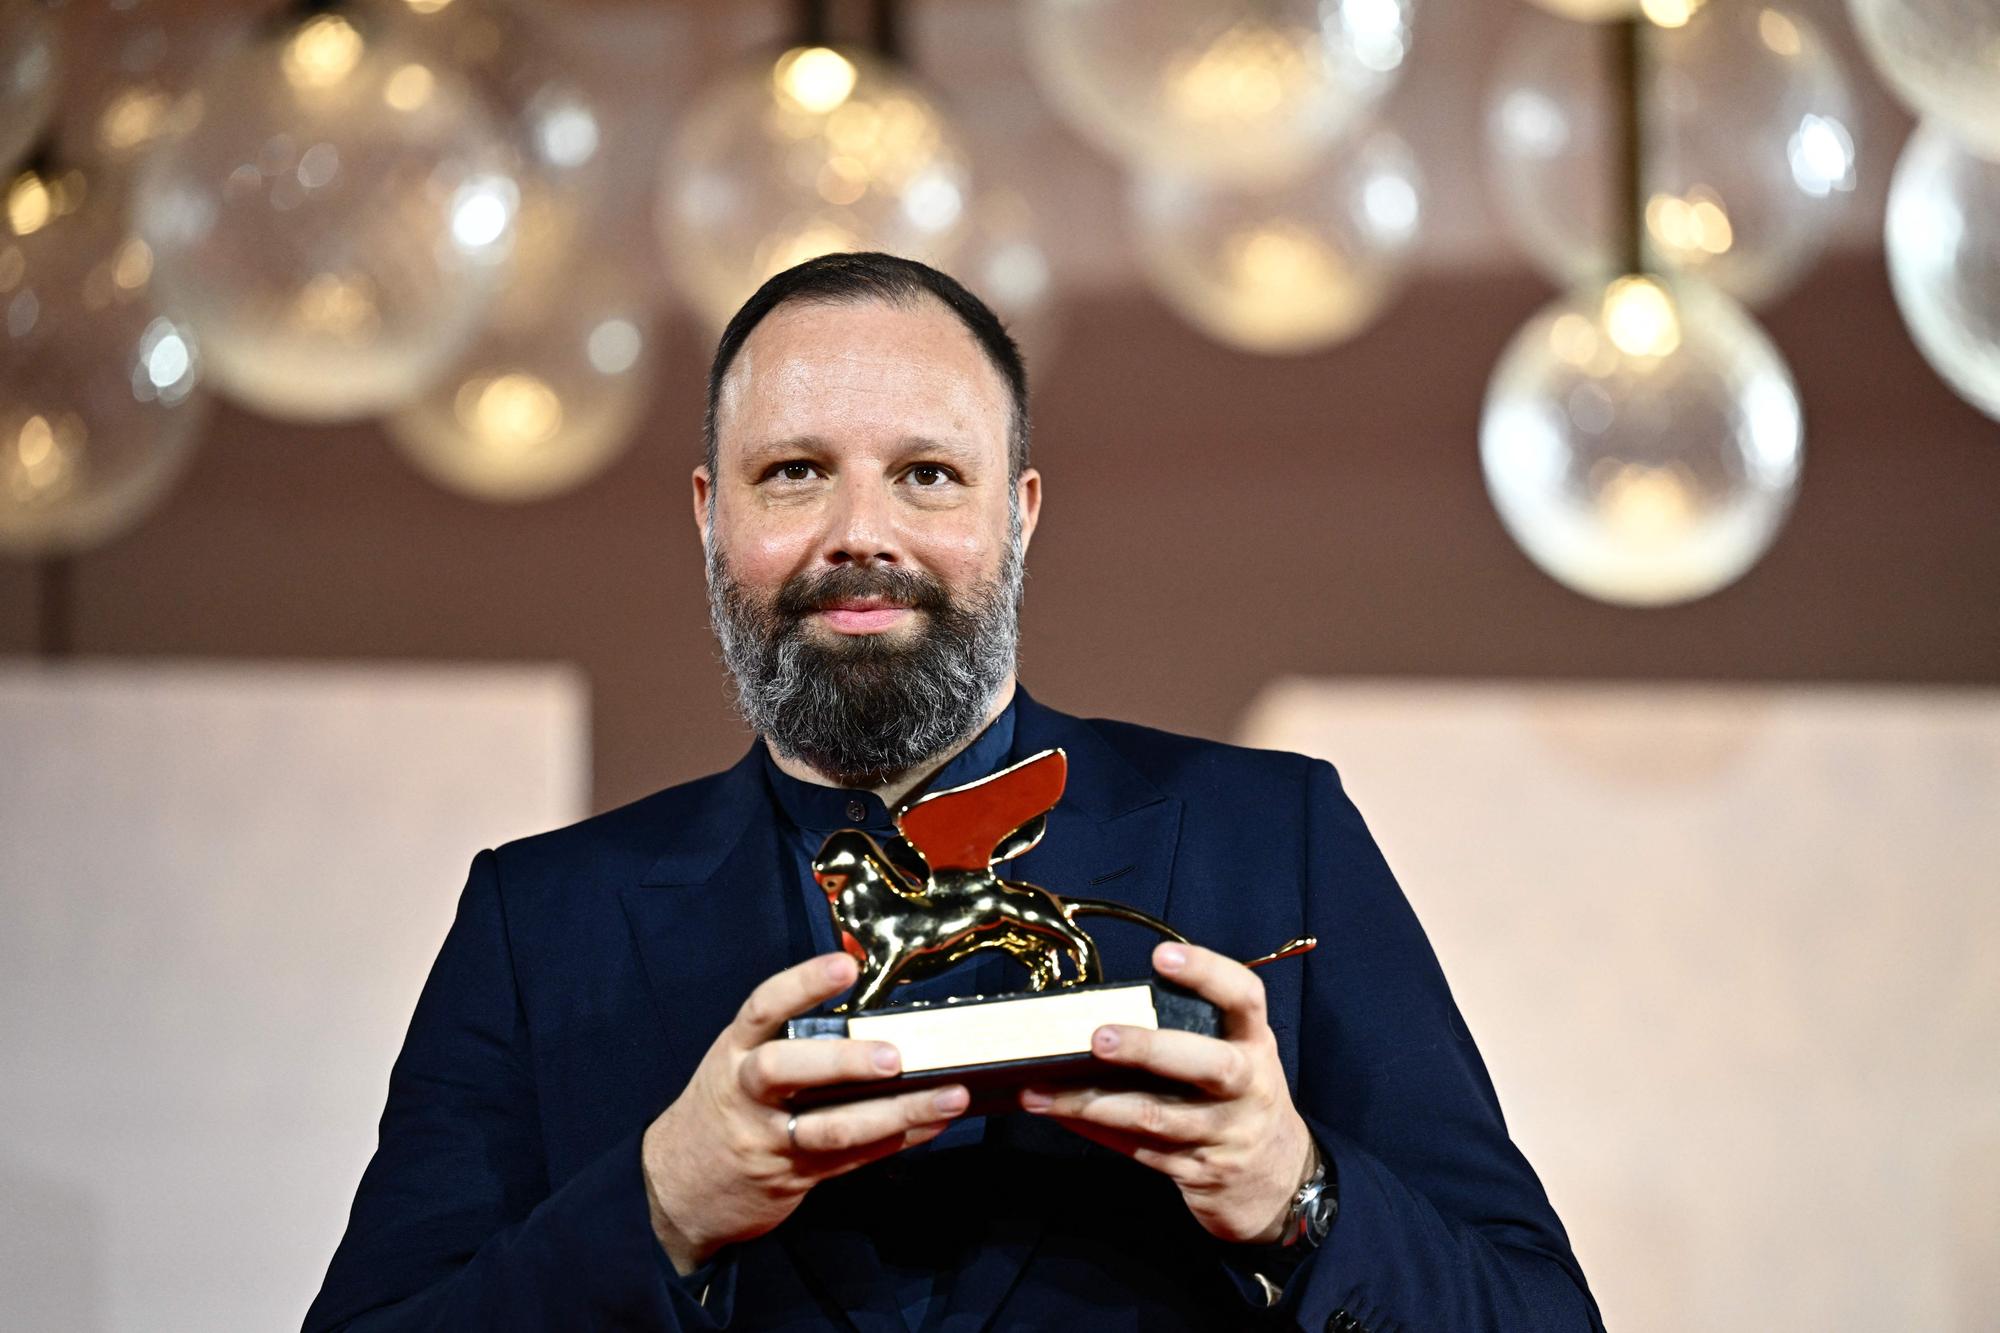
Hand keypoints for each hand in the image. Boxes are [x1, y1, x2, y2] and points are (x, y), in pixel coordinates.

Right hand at [640, 952, 969, 1273]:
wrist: (676, 1189)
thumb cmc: (723, 1109)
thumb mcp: (736, 1064)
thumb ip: (788, 1041)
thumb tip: (867, 1012)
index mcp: (733, 1052)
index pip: (763, 1009)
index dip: (803, 984)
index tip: (846, 965)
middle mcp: (746, 1093)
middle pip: (786, 1071)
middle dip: (842, 1062)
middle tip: (892, 1056)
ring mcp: (769, 1140)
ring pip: (834, 1128)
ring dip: (898, 1113)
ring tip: (949, 1097)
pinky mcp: (794, 1177)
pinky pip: (853, 1158)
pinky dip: (899, 1139)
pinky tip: (933, 1123)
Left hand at [1018, 942, 1314, 1244]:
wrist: (1280, 1180)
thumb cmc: (1241, 1099)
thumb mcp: (1237, 1056)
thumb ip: (1194, 1032)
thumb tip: (1109, 1008)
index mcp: (1254, 1044)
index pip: (1244, 998)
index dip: (1208, 973)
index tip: (1162, 957)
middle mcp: (1247, 1087)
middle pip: (1208, 1065)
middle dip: (1149, 1049)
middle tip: (1098, 1037)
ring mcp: (1224, 1134)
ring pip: (1155, 1117)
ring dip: (1092, 1103)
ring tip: (1039, 1091)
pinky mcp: (1197, 1171)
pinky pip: (1137, 1149)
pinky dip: (1095, 1131)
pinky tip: (1060, 1114)